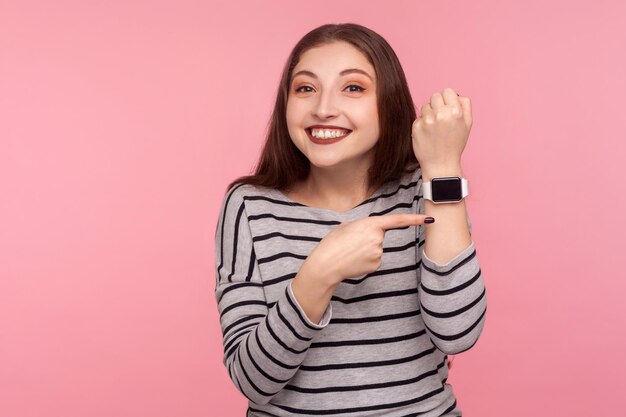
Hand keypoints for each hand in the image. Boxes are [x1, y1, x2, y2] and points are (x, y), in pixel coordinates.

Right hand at [307, 213, 431, 282]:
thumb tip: (371, 232)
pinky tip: (354, 260)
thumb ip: (363, 225)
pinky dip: (366, 260)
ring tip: (350, 251)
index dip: (415, 220)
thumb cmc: (333, 243)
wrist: (326, 264)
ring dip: (366, 249)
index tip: (429, 220)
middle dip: (368, 237)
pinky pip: (374, 259)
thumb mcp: (347, 226)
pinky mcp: (376, 265)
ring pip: (377, 248)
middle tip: (351, 242)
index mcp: (370, 224)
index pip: (397, 220)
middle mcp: (378, 238)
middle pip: (380, 236)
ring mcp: (378, 253)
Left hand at [411, 87, 472, 173]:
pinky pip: (418, 118)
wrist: (441, 165)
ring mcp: (427, 121)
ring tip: (434, 128)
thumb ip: (465, 106)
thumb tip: (457, 95)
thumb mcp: (467, 125)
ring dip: (428, 114)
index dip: (447, 99)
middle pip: (435, 96)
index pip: (447, 91)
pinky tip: (428, 134)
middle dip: (437, 105)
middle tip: (440, 119)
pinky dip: (422, 124)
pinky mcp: (416, 127)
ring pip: (425, 106)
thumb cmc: (455, 145)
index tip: (446, 108)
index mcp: (455, 112)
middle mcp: (441, 114)